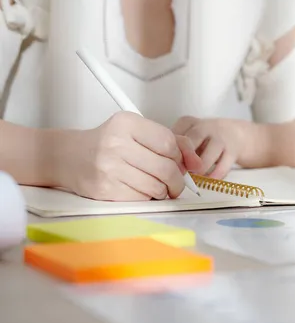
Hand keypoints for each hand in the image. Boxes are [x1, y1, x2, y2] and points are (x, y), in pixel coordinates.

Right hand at [58, 112, 201, 200]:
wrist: (69, 156)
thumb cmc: (110, 143)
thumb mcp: (137, 131)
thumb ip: (172, 141)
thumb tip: (197, 163)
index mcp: (126, 123)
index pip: (169, 143)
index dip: (181, 157)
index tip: (182, 164)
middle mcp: (115, 143)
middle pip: (166, 168)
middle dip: (177, 181)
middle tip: (176, 184)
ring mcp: (108, 168)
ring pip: (156, 187)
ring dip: (163, 191)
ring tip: (157, 186)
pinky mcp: (104, 189)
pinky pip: (141, 198)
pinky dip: (147, 198)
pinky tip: (140, 190)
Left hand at [172, 117, 248, 178]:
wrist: (236, 134)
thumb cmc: (205, 139)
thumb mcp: (189, 137)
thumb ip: (178, 148)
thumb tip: (167, 165)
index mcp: (188, 122)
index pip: (175, 134)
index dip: (170, 152)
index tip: (169, 164)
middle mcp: (205, 126)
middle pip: (191, 140)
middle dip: (185, 158)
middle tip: (181, 172)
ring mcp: (221, 137)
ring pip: (209, 153)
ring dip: (200, 168)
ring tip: (196, 177)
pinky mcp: (233, 150)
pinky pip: (223, 165)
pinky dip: (215, 175)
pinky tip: (210, 179)